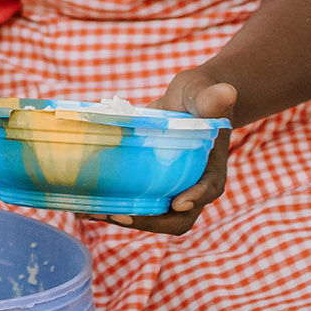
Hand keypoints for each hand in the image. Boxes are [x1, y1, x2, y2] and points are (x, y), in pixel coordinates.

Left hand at [88, 68, 234, 235]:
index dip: (194, 198)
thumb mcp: (203, 94)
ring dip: (123, 217)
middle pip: (177, 216)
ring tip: (92, 211)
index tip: (177, 202)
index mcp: (211, 168)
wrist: (187, 100)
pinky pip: (134, 203)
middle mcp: (192, 186)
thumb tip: (226, 91)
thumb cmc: (199, 96)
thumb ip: (211, 97)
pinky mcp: (150, 184)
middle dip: (149, 219)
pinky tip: (84, 205)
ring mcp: (170, 188)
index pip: (208, 189)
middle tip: (119, 215)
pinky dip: (112, 207)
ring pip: (152, 214)